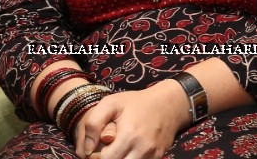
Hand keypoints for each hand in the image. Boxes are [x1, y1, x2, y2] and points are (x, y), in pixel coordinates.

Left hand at [74, 83, 189, 158]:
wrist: (170, 103)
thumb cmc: (137, 102)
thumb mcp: (112, 103)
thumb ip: (93, 123)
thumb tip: (86, 150)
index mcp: (129, 135)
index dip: (96, 156)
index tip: (97, 148)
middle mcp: (142, 148)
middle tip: (107, 149)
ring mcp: (152, 155)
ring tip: (117, 150)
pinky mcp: (158, 157)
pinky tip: (127, 151)